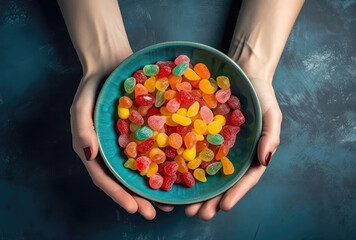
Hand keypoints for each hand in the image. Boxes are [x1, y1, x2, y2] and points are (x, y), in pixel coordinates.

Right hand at [70, 56, 173, 219]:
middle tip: (156, 213)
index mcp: (94, 149)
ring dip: (153, 188)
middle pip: (124, 181)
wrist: (112, 64)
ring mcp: (128, 143)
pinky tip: (177, 172)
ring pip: (140, 171)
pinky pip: (153, 151)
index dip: (119, 195)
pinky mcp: (143, 133)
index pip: (104, 178)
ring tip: (170, 203)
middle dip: (139, 199)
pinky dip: (162, 164)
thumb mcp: (81, 104)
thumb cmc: (94, 84)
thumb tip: (88, 155)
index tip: (135, 208)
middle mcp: (112, 151)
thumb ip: (81, 128)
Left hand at [185, 76, 281, 220]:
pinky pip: (192, 151)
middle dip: (211, 201)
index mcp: (251, 154)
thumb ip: (271, 136)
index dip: (236, 193)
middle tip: (198, 215)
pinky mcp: (200, 134)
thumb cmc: (261, 95)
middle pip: (222, 183)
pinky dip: (184, 166)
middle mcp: (231, 154)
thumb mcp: (272, 114)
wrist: (242, 73)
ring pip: (205, 173)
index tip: (224, 206)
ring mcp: (215, 146)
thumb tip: (265, 159)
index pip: (245, 179)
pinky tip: (173, 177)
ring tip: (184, 208)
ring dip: (196, 192)